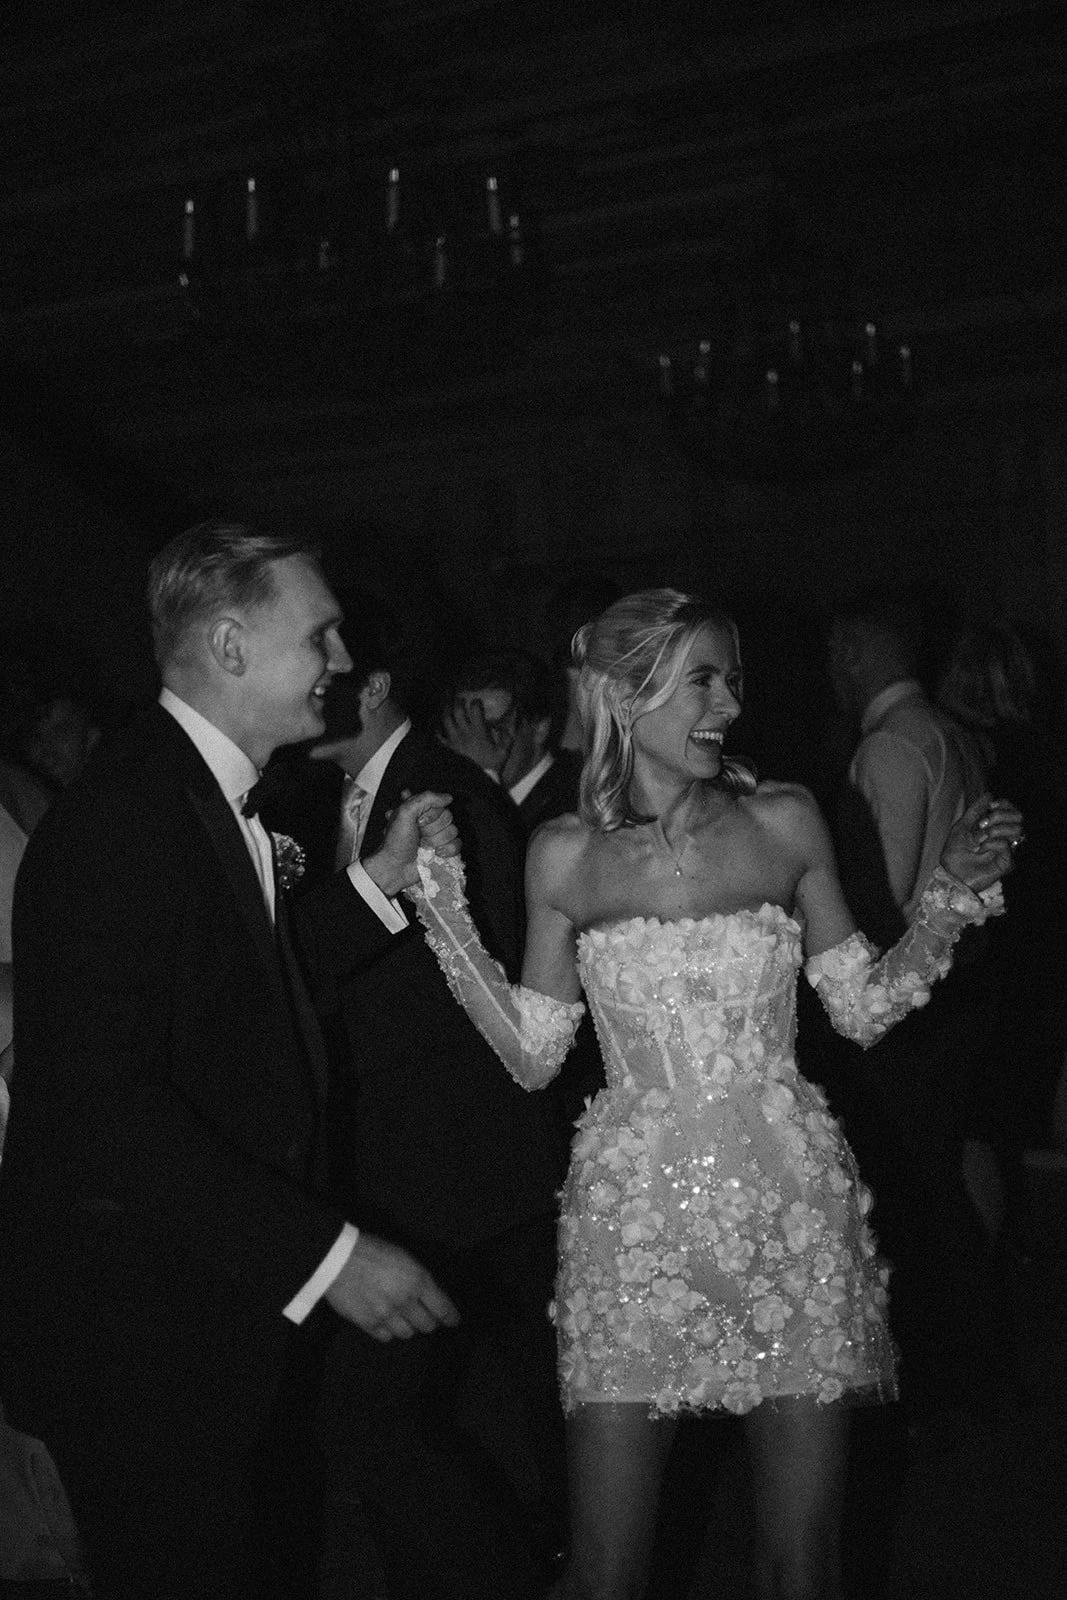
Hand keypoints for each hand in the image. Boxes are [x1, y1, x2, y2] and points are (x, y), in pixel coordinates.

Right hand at [325, 1232, 459, 1340]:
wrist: (337, 1259)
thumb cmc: (372, 1250)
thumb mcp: (403, 1257)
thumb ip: (418, 1277)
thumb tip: (428, 1294)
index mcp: (418, 1280)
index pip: (442, 1307)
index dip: (450, 1317)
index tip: (453, 1321)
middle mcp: (405, 1301)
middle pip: (427, 1325)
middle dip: (428, 1321)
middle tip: (424, 1316)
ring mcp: (386, 1315)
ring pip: (407, 1334)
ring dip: (407, 1326)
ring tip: (402, 1317)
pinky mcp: (368, 1324)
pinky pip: (386, 1337)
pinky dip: (388, 1330)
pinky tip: (384, 1320)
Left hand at [363, 789, 458, 894]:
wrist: (396, 867)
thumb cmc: (396, 841)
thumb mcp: (405, 812)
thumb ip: (426, 798)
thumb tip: (448, 798)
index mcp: (421, 810)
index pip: (440, 804)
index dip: (431, 814)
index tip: (418, 821)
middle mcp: (430, 822)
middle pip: (448, 817)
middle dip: (433, 829)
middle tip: (419, 835)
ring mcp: (438, 836)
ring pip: (453, 831)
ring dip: (437, 841)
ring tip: (424, 846)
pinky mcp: (444, 850)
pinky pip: (458, 844)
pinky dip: (448, 850)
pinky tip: (436, 853)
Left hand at [439, 697, 512, 774]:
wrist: (476, 781)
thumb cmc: (490, 767)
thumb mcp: (503, 753)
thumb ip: (506, 738)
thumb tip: (505, 727)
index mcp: (478, 731)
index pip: (475, 710)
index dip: (476, 703)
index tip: (477, 701)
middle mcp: (464, 732)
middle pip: (458, 711)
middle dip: (458, 702)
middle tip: (459, 698)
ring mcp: (454, 740)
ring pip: (446, 720)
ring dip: (446, 711)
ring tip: (447, 706)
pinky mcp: (448, 748)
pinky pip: (439, 737)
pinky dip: (438, 731)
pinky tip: (437, 727)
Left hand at [941, 795, 1024, 891]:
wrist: (950, 874)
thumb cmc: (954, 853)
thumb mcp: (961, 826)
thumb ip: (975, 810)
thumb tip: (989, 794)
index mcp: (995, 827)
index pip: (1011, 809)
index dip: (1004, 804)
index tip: (990, 806)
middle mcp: (1004, 837)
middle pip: (1019, 816)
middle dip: (1000, 815)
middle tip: (983, 823)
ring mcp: (1007, 850)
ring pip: (1017, 829)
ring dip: (995, 829)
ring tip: (979, 838)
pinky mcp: (1007, 862)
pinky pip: (1006, 844)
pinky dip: (991, 843)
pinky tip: (980, 848)